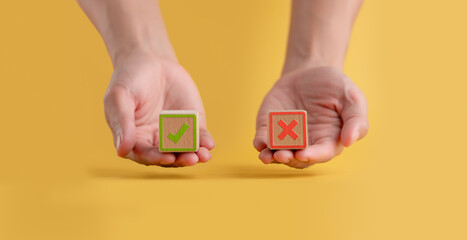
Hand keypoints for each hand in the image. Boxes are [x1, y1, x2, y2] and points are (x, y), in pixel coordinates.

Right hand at [104, 54, 214, 166]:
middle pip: (168, 156)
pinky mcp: (191, 124)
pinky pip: (198, 136)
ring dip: (194, 154)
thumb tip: (122, 151)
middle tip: (191, 158)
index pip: (144, 155)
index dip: (155, 158)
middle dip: (180, 159)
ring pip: (185, 150)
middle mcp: (154, 142)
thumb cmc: (129, 79)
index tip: (167, 158)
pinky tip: (209, 144)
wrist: (151, 61)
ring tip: (203, 155)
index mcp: (134, 139)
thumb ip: (122, 123)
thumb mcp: (119, 97)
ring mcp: (174, 134)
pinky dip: (204, 141)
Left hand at [253, 66, 367, 168]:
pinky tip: (259, 143)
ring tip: (267, 156)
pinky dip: (261, 143)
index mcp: (328, 140)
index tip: (304, 154)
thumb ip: (356, 119)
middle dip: (289, 159)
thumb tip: (350, 141)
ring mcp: (286, 137)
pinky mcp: (270, 128)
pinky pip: (264, 139)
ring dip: (272, 157)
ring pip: (278, 154)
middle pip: (297, 159)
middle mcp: (306, 143)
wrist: (310, 71)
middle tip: (283, 155)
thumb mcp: (352, 98)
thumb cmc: (335, 87)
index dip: (312, 156)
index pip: (321, 153)